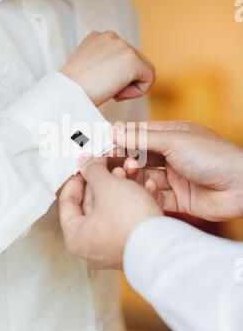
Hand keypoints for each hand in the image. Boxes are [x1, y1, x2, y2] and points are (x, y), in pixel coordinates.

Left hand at [58, 157, 161, 269]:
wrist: (162, 244)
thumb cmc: (130, 221)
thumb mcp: (107, 186)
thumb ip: (92, 171)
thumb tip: (84, 162)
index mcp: (76, 237)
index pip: (67, 203)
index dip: (75, 179)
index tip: (83, 166)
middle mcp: (92, 246)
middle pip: (91, 205)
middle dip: (103, 180)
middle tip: (108, 165)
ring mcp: (113, 247)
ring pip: (113, 209)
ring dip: (121, 187)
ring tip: (129, 172)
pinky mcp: (133, 244)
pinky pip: (129, 218)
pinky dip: (135, 201)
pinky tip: (146, 187)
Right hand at [61, 31, 154, 105]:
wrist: (67, 94)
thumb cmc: (73, 90)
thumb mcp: (87, 68)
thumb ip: (104, 64)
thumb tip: (117, 73)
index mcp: (98, 37)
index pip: (122, 57)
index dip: (115, 76)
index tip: (99, 84)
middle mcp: (111, 36)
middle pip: (136, 62)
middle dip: (124, 80)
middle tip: (103, 89)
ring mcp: (123, 46)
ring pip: (143, 71)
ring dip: (129, 86)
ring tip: (108, 89)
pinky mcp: (132, 59)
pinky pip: (149, 79)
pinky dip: (136, 92)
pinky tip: (116, 92)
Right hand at [112, 121, 242, 221]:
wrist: (241, 187)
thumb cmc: (214, 156)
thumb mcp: (173, 140)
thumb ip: (141, 138)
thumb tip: (114, 131)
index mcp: (173, 135)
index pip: (140, 134)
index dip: (121, 138)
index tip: (101, 143)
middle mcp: (173, 155)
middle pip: (140, 157)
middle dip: (123, 159)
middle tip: (106, 162)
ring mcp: (175, 177)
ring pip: (145, 177)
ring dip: (133, 176)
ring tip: (124, 175)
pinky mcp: (178, 198)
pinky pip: (155, 195)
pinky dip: (146, 193)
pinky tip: (142, 190)